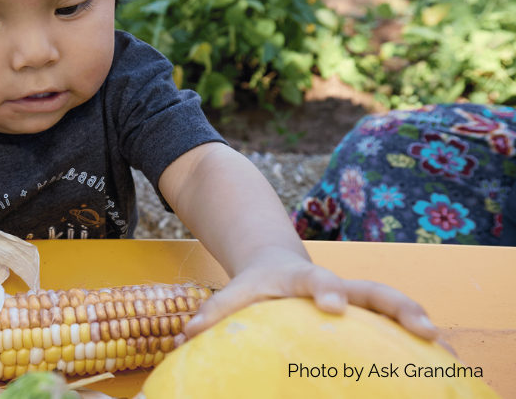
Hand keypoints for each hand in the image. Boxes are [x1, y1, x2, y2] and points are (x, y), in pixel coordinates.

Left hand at [183, 247, 439, 342]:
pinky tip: (440, 359)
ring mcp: (357, 300)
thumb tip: (186, 336)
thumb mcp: (236, 294)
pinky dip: (416, 336)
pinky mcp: (368, 315)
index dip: (323, 291)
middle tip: (420, 324)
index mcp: (302, 279)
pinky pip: (395, 325)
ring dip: (416, 318)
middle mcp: (337, 286)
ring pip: (392, 303)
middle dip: (395, 304)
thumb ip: (215, 313)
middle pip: (372, 289)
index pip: (314, 281)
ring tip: (439, 341)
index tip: (331, 305)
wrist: (275, 267)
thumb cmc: (256, 288)